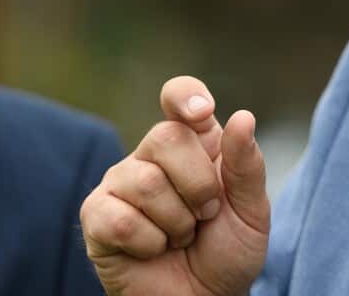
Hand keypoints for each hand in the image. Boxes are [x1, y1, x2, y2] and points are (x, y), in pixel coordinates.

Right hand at [81, 76, 269, 295]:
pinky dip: (150, 242)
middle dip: (199, 184)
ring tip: (182, 237)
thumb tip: (242, 116)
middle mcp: (152, 155)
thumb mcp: (252, 210)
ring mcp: (120, 184)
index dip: (185, 96)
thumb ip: (247, 166)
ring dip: (178, 221)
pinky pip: (120, 219)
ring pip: (145, 181)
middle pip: (166, 137)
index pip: (178, 97)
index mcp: (195, 143)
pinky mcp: (97, 218)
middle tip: (206, 214)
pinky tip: (154, 249)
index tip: (201, 114)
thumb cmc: (228, 251)